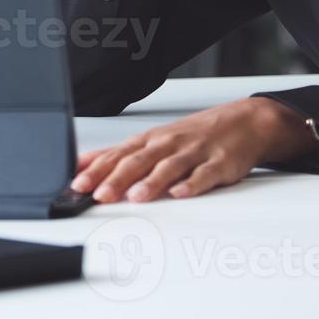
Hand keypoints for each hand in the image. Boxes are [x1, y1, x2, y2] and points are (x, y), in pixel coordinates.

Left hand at [70, 97, 318, 202]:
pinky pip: (205, 174)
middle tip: (99, 195)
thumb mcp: (152, 141)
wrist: (242, 122)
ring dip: (151, 182)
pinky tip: (181, 193)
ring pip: (169, 167)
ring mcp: (194, 153)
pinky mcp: (219, 163)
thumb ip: (118, 155)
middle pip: (138, 161)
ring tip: (135, 196)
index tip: (76, 184)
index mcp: (149, 141)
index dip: (96, 170)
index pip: (117, 156)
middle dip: (116, 178)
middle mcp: (168, 144)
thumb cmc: (192, 135)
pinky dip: (192, 184)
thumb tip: (82, 164)